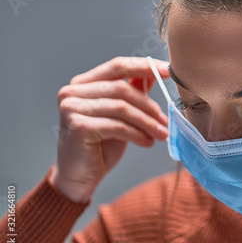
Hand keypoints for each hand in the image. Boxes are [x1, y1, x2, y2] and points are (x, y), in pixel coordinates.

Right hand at [49, 57, 169, 202]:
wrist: (80, 176)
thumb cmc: (100, 145)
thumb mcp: (121, 115)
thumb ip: (132, 91)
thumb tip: (154, 72)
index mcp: (83, 83)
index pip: (117, 66)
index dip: (144, 66)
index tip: (168, 71)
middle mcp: (73, 92)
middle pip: (122, 88)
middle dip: (149, 105)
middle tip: (166, 120)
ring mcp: (72, 108)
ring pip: (122, 107)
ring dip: (147, 122)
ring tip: (161, 134)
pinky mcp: (78, 126)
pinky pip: (117, 126)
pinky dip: (137, 134)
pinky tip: (147, 142)